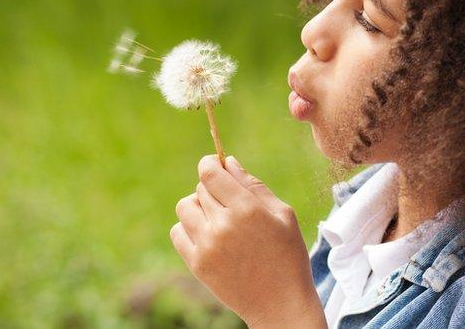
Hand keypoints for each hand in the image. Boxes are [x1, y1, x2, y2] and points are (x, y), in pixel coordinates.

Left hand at [170, 154, 326, 327]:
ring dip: (198, 206)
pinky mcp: (197, 264)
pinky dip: (188, 228)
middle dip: (213, 188)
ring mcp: (207, 246)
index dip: (210, 163)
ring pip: (185, 207)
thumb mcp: (283, 214)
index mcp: (247, 209)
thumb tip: (228, 162)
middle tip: (230, 202)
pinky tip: (208, 235)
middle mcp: (223, 225)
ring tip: (217, 218)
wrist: (280, 303)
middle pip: (201, 188)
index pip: (210, 173)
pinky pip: (178, 232)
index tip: (216, 165)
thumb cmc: (287, 255)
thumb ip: (254, 185)